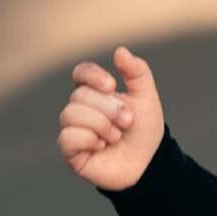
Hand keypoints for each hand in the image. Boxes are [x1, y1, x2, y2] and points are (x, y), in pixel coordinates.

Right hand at [56, 44, 164, 189]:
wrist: (148, 164)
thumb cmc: (144, 132)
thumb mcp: (146, 99)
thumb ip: (137, 72)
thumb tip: (120, 51)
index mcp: (95, 93)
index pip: (81, 74)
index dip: (92, 75)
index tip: (111, 85)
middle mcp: (80, 109)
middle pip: (80, 95)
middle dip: (108, 108)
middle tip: (127, 121)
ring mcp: (74, 130)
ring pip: (71, 114)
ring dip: (101, 124)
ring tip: (116, 136)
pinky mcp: (71, 152)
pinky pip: (67, 137)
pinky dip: (89, 140)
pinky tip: (102, 147)